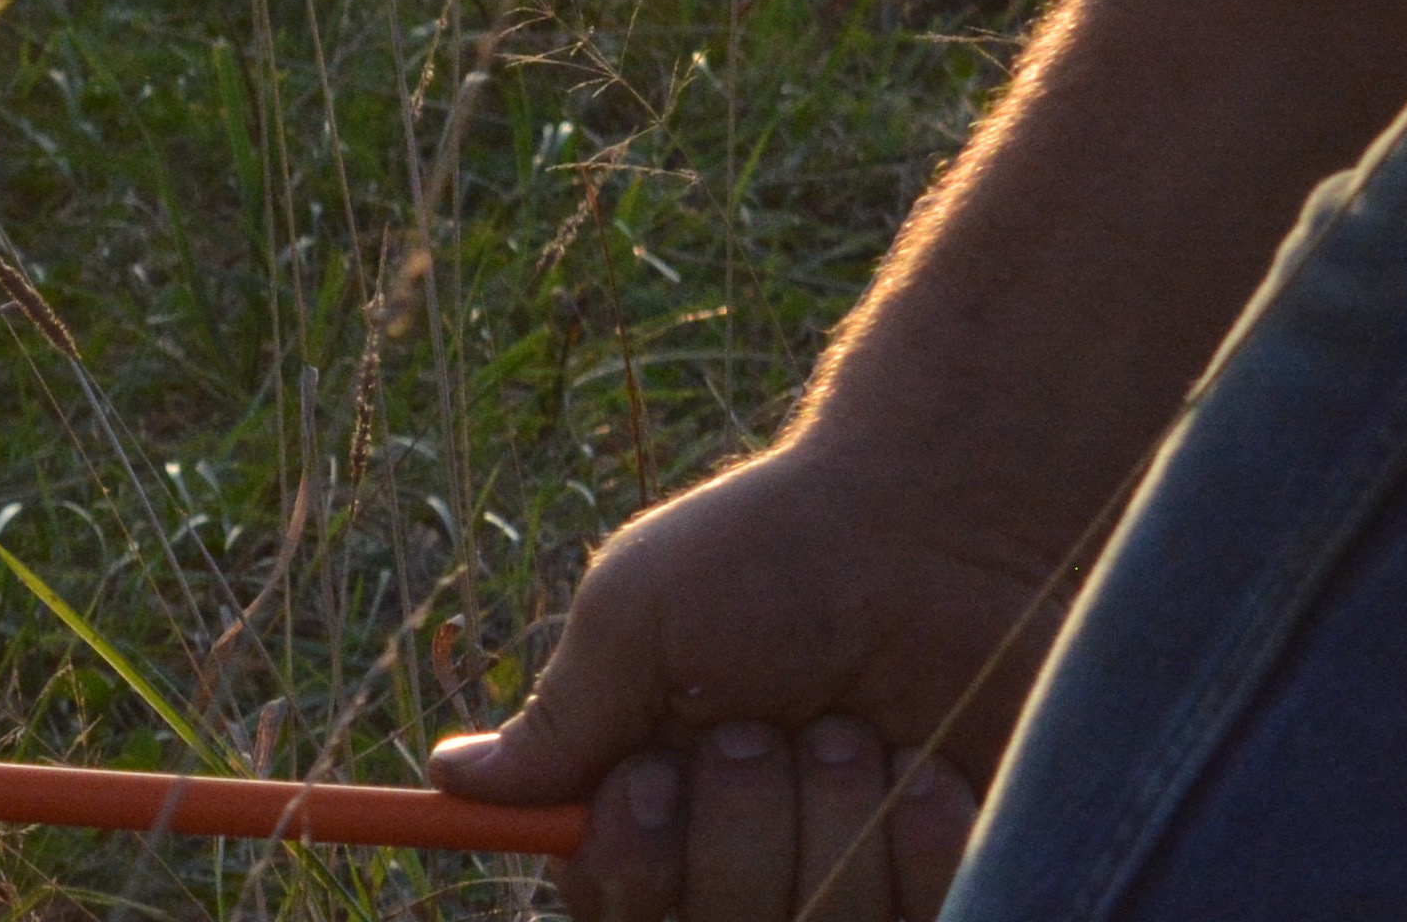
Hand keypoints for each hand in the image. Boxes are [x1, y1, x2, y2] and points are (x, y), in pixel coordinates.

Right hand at [422, 422, 1078, 918]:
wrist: (949, 525)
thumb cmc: (779, 554)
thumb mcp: (641, 618)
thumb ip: (558, 723)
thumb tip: (449, 780)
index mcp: (659, 796)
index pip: (611, 900)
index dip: (628, 865)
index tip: (648, 780)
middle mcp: (750, 854)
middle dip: (736, 824)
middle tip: (763, 727)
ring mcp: (856, 877)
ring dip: (828, 816)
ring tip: (852, 725)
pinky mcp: (957, 884)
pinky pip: (923, 921)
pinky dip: (917, 836)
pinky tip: (928, 764)